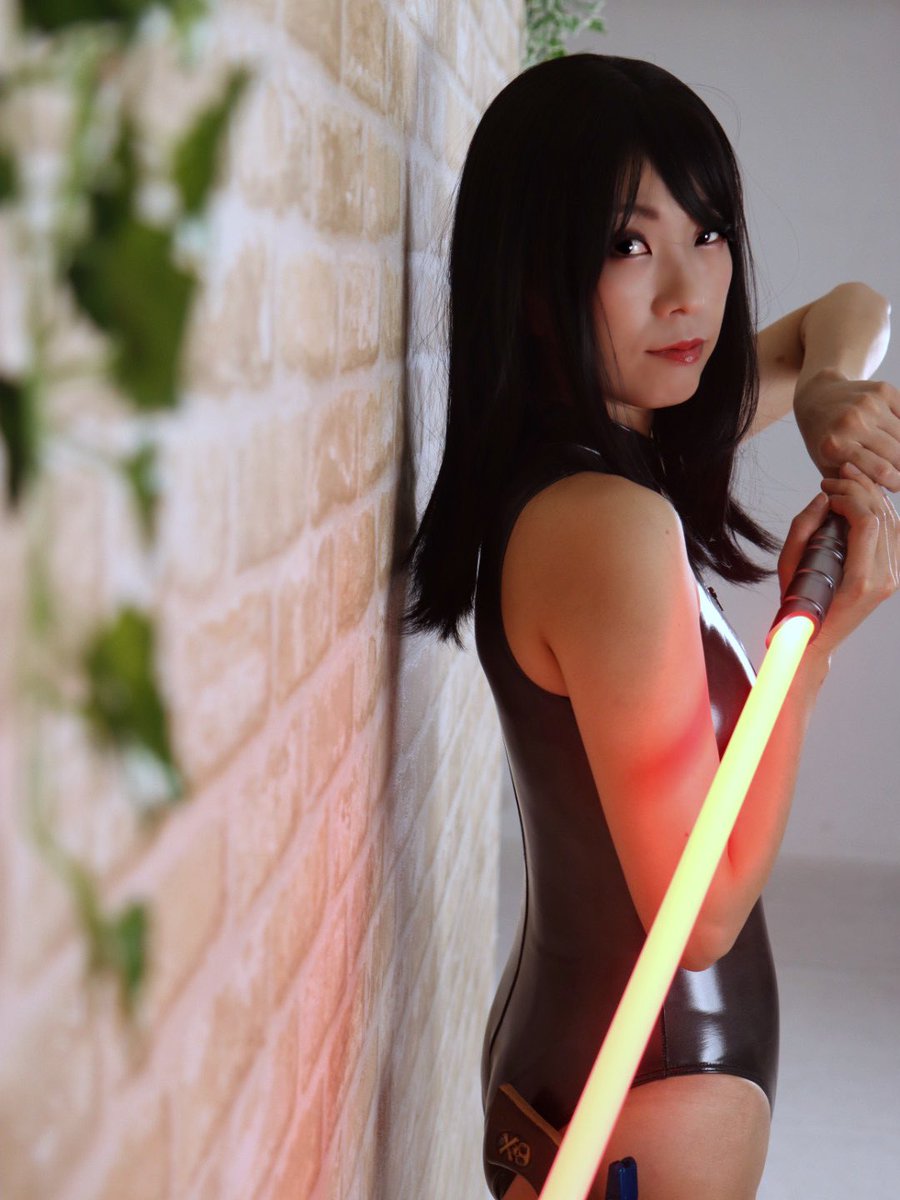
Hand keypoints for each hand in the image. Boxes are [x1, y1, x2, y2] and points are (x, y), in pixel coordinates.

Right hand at [779, 463, 898, 657]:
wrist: (815, 639)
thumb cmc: (798, 605)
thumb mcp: (788, 566)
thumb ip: (803, 528)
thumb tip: (824, 498)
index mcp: (861, 581)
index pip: (867, 523)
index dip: (848, 497)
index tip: (826, 492)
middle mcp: (884, 579)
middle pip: (884, 517)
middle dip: (859, 489)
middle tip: (836, 479)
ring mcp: (893, 577)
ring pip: (894, 522)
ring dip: (872, 495)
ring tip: (849, 481)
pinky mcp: (893, 574)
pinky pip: (895, 533)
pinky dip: (881, 510)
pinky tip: (864, 498)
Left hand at [793, 368, 899, 490]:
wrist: (818, 397)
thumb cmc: (825, 440)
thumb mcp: (829, 467)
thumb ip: (852, 485)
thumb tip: (876, 504)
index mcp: (835, 446)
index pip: (881, 472)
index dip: (895, 483)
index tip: (896, 486)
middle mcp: (852, 422)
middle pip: (897, 454)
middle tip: (898, 475)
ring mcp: (869, 404)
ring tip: (894, 457)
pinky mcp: (882, 390)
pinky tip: (893, 436)